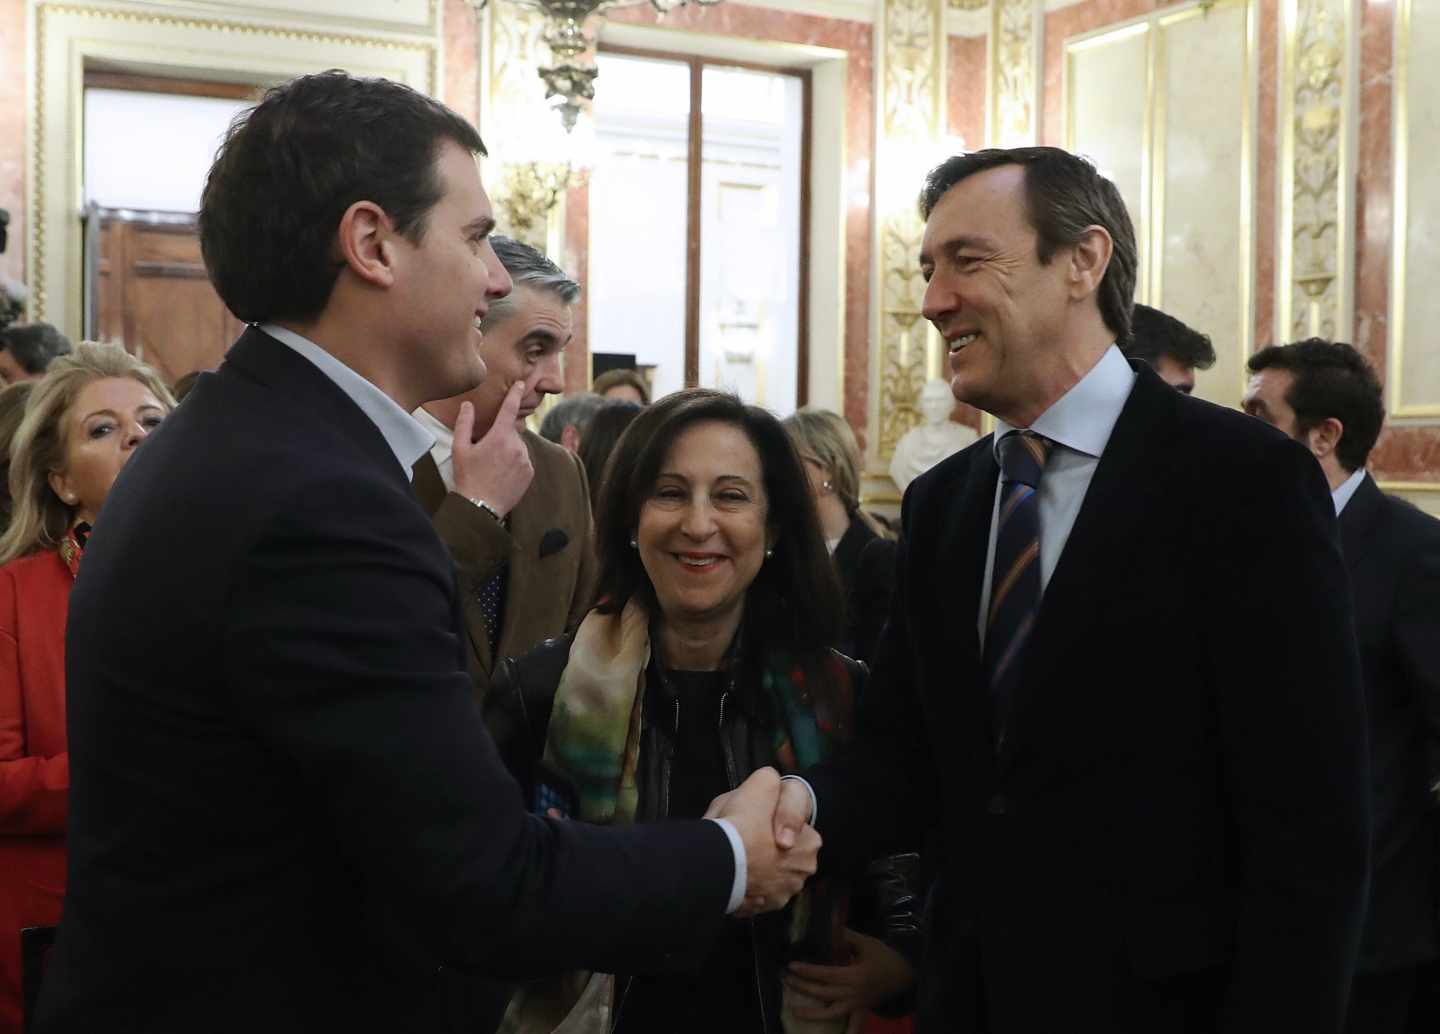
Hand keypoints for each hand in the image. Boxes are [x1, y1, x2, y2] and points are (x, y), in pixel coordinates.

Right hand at [452, 381, 533, 518]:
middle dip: (500, 436)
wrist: (480, 507)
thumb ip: (464, 423)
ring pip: (517, 446)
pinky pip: (523, 460)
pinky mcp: (530, 473)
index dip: (515, 394)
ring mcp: (525, 460)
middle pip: (511, 431)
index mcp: (499, 437)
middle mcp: (517, 446)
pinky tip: (501, 473)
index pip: (509, 409)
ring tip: (492, 466)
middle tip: (485, 452)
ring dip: (508, 450)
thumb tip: (468, 405)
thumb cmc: (467, 477)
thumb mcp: (460, 449)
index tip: (521, 384)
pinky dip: (514, 462)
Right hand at [705, 767, 820, 913]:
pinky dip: (744, 886)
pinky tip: (731, 873)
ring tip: (734, 856)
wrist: (717, 861)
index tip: (755, 819)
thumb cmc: (743, 822)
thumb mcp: (761, 783)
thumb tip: (770, 788)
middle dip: (767, 848)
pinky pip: (752, 893)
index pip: (794, 828)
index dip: (771, 821)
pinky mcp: (759, 909)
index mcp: (810, 843)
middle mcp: (802, 873)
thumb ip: (771, 781)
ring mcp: (781, 895)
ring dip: (756, 869)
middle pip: (782, 854)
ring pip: (767, 876)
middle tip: (744, 838)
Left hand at [783, 928, 915, 1022]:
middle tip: (786, 979)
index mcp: (855, 975)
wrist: (904, 973)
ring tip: (794, 1009)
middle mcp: (855, 993)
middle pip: (824, 992)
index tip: (792, 966)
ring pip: (832, 1013)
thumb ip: (845, 935)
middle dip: (803, 987)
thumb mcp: (865, 942)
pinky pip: (854, 1026)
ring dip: (813, 1012)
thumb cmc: (883, 956)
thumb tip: (827, 925)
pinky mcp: (861, 1011)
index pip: (826, 974)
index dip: (808, 971)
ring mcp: (858, 1005)